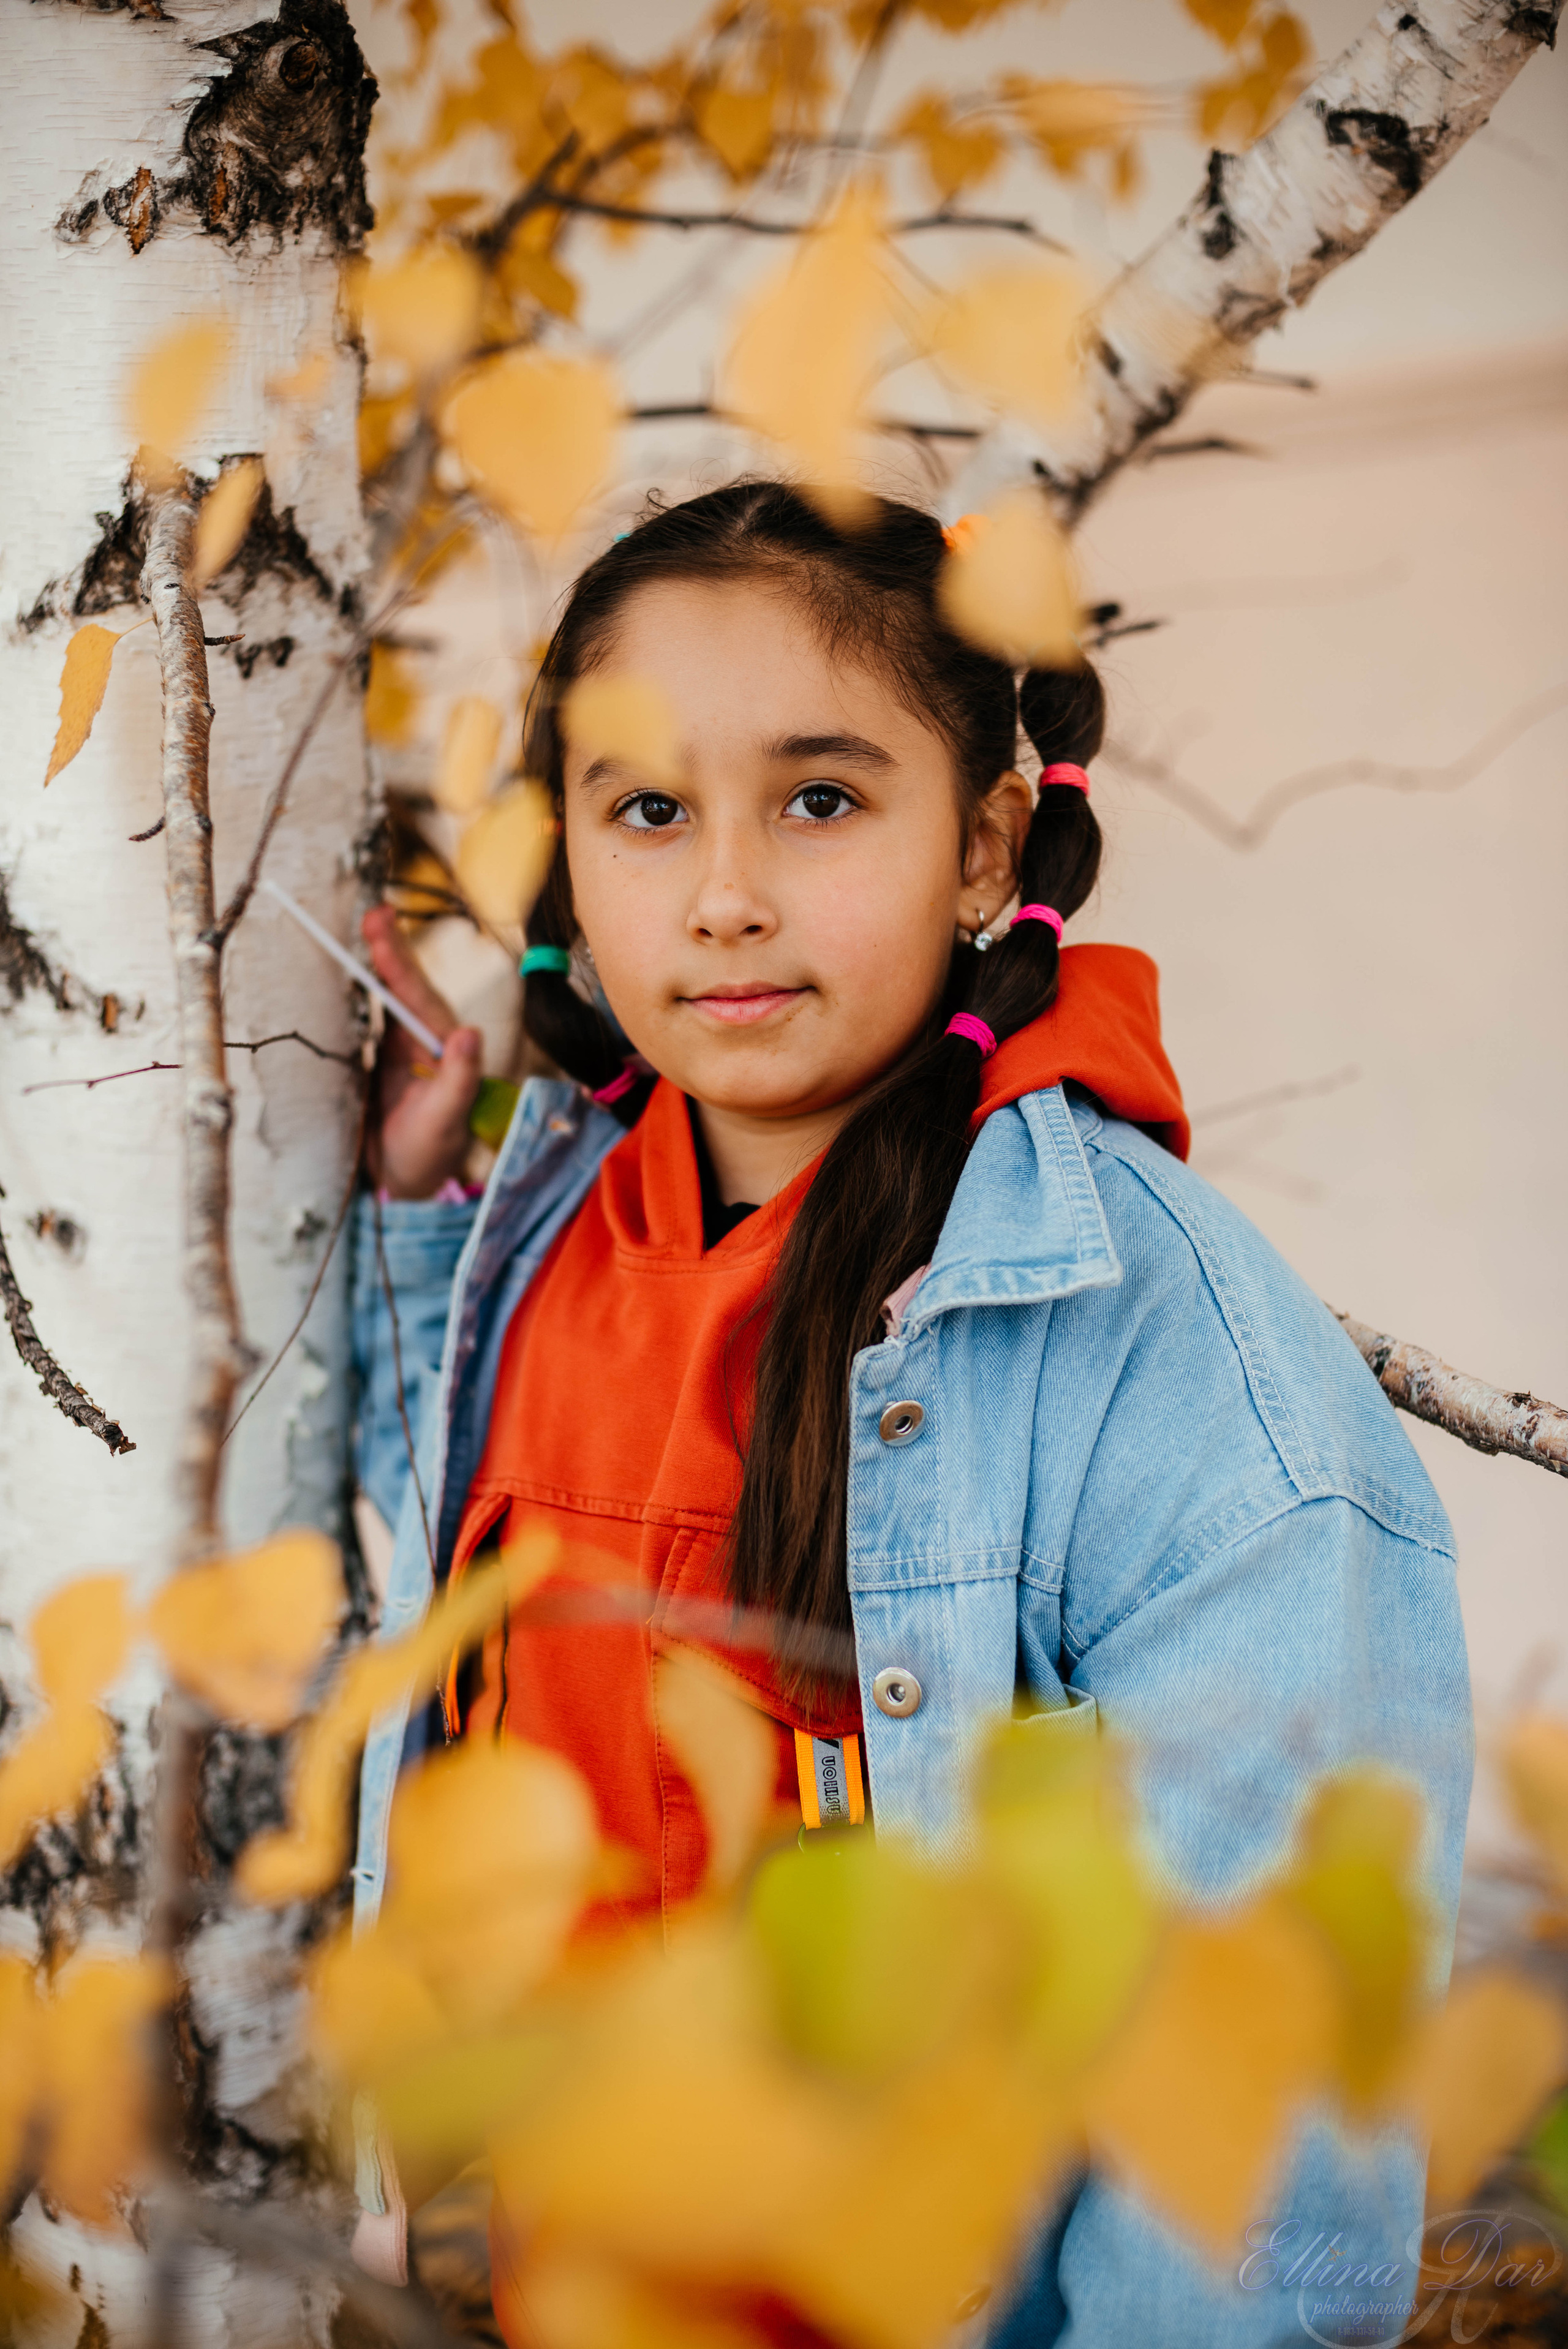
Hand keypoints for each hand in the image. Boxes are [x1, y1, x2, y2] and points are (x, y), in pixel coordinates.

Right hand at [362, 906, 483, 1199]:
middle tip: (373, 911)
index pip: (421, 999)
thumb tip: (470, 1033)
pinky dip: (356, 989)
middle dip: (389, 949)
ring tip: (361, 925)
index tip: (382, 930)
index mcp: (443, 1049)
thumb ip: (459, 1082)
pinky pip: (367, 1015)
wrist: (403, 1181)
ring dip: (373, 961)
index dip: (402, 963)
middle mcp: (424, 1040)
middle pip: (405, 986)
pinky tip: (341, 967)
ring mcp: (401, 1046)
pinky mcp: (377, 1057)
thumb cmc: (430, 1155)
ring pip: (386, 995)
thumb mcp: (446, 1124)